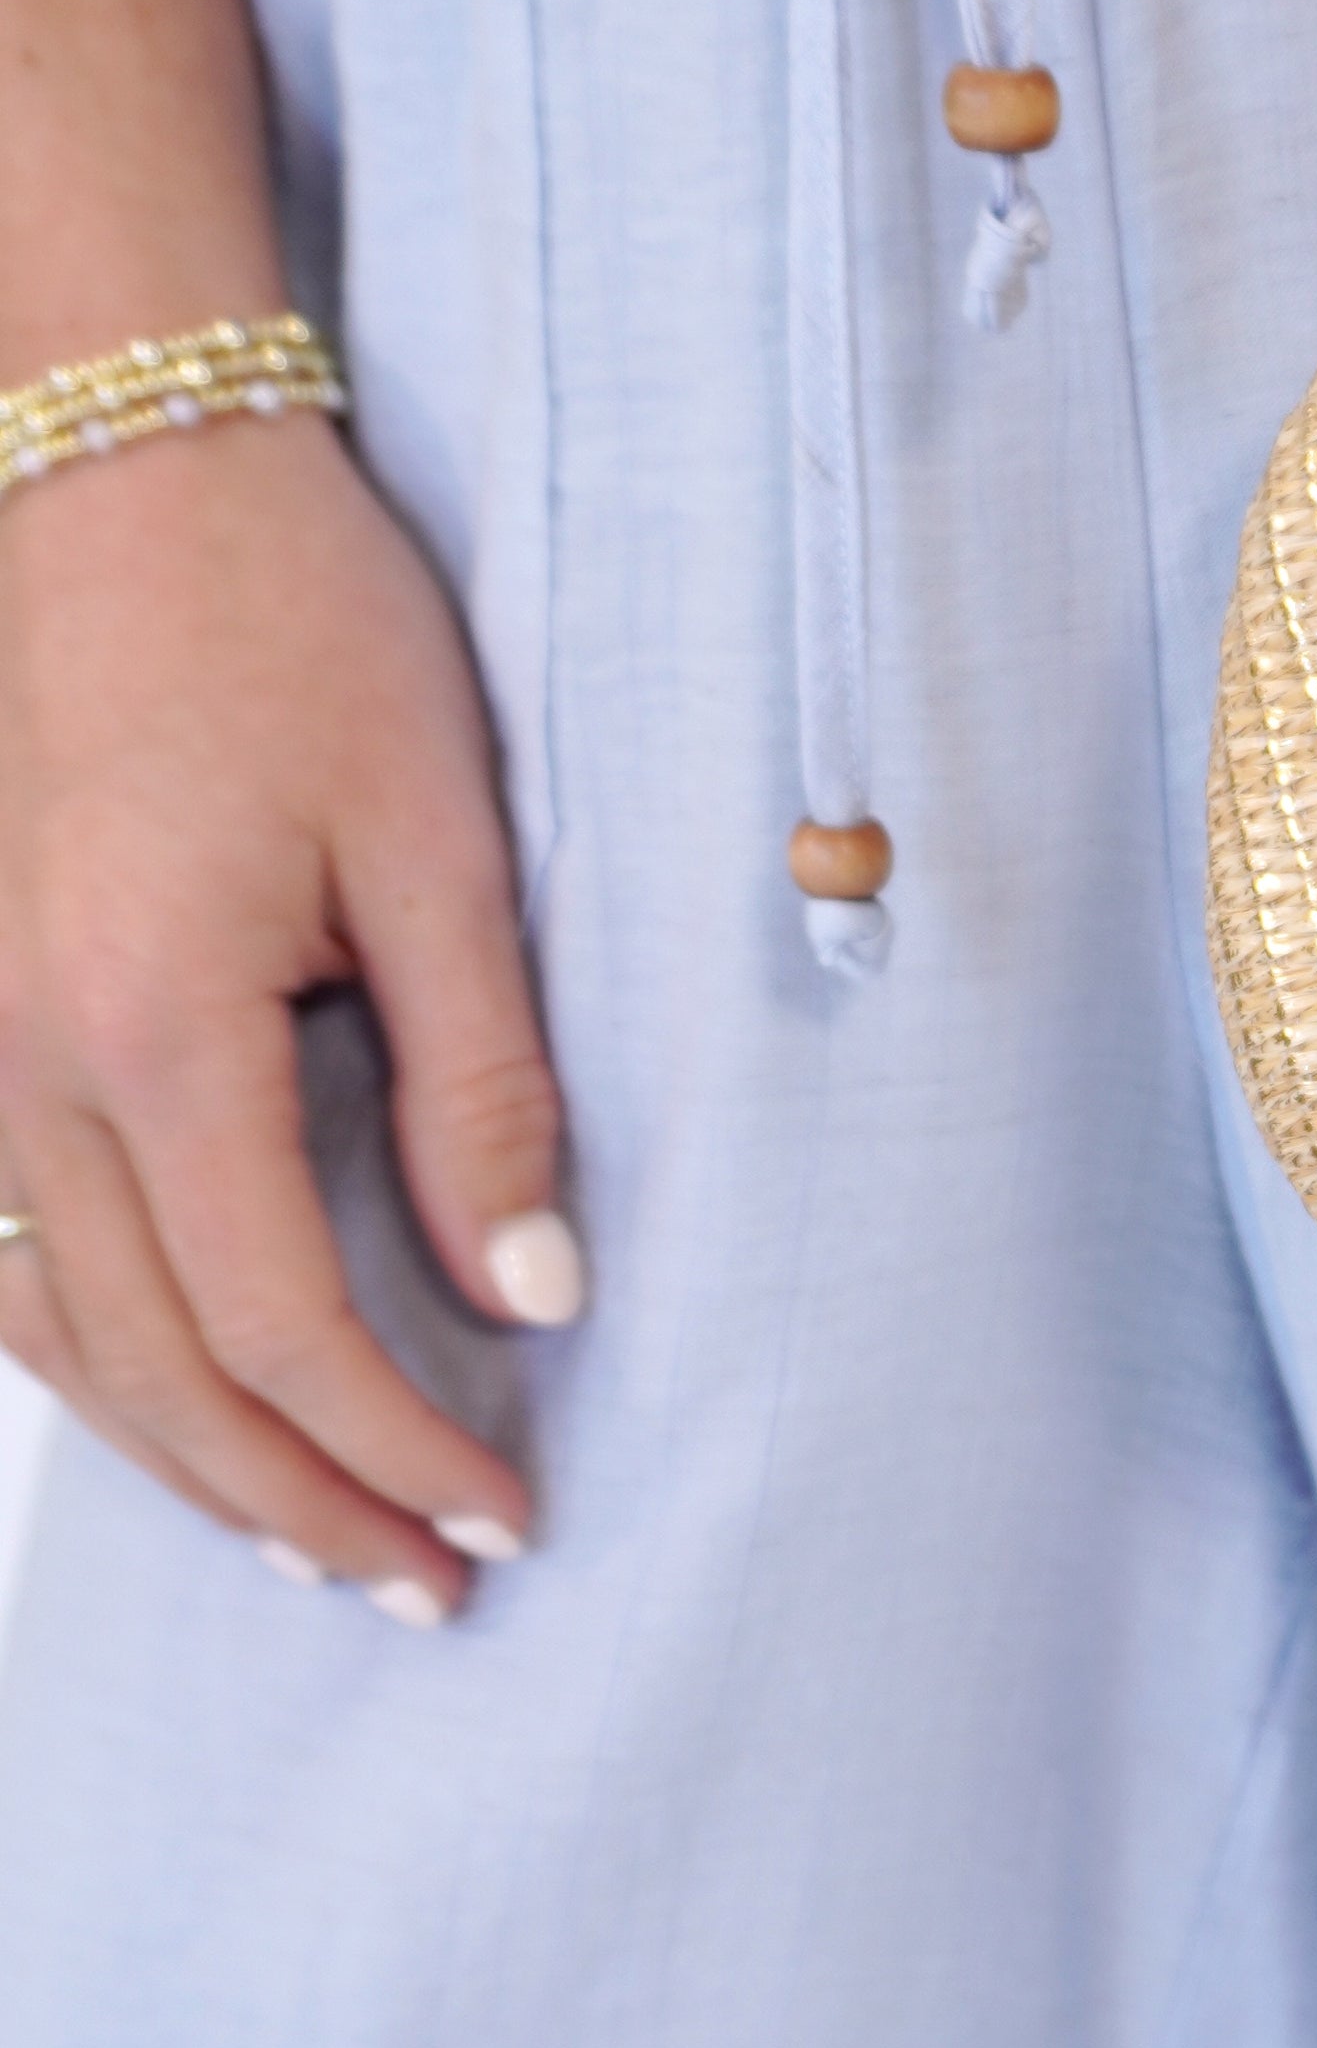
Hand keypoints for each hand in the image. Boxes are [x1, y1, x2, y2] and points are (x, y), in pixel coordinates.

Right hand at [0, 412, 580, 1603]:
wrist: (111, 462)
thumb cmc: (296, 623)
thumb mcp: (440, 843)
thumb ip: (484, 1083)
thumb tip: (535, 1294)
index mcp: (151, 1024)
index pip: (275, 1324)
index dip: (393, 1444)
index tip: (504, 1516)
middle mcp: (19, 1059)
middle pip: (150, 1372)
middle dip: (297, 1502)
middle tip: (432, 1585)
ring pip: (51, 1339)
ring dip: (186, 1465)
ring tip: (320, 1544)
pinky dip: (90, 1363)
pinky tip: (177, 1413)